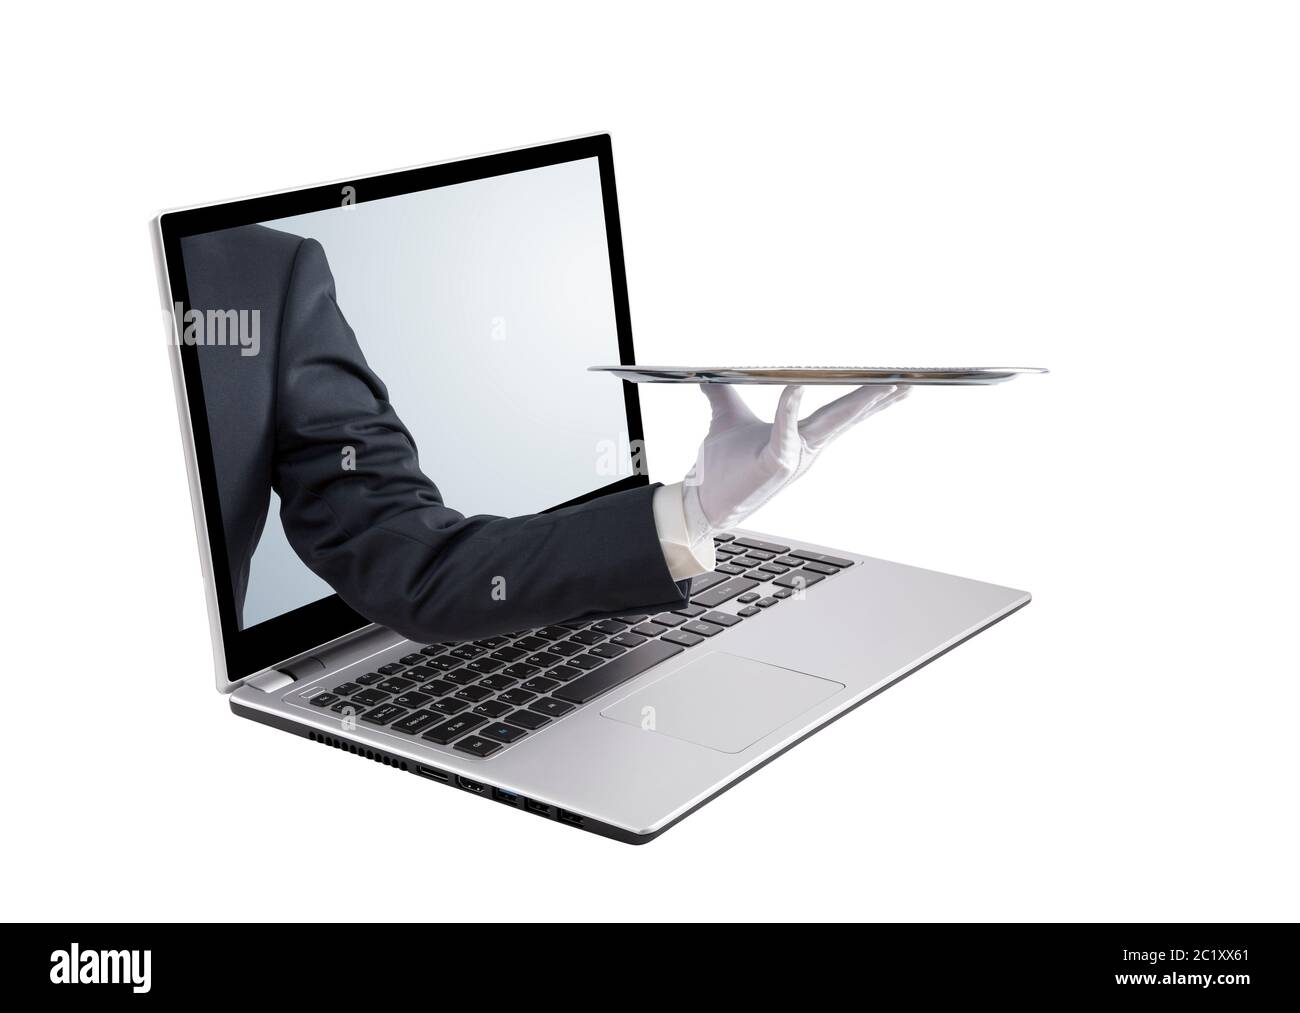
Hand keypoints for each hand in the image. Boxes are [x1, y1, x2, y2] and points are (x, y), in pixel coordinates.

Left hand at [681, 383, 908, 541]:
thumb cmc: (720, 466)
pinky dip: (789, 408)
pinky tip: (795, 385)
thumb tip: (709, 378)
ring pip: (829, 425)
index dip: (866, 399)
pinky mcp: (774, 465)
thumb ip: (722, 396)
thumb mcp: (726, 419)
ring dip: (856, 405)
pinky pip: (784, 431)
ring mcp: (793, 458)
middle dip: (876, 399)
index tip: (893, 385)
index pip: (839, 414)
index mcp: (801, 438)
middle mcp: (804, 449)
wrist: (703, 500)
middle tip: (906, 383)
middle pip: (844, 418)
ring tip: (881, 388)